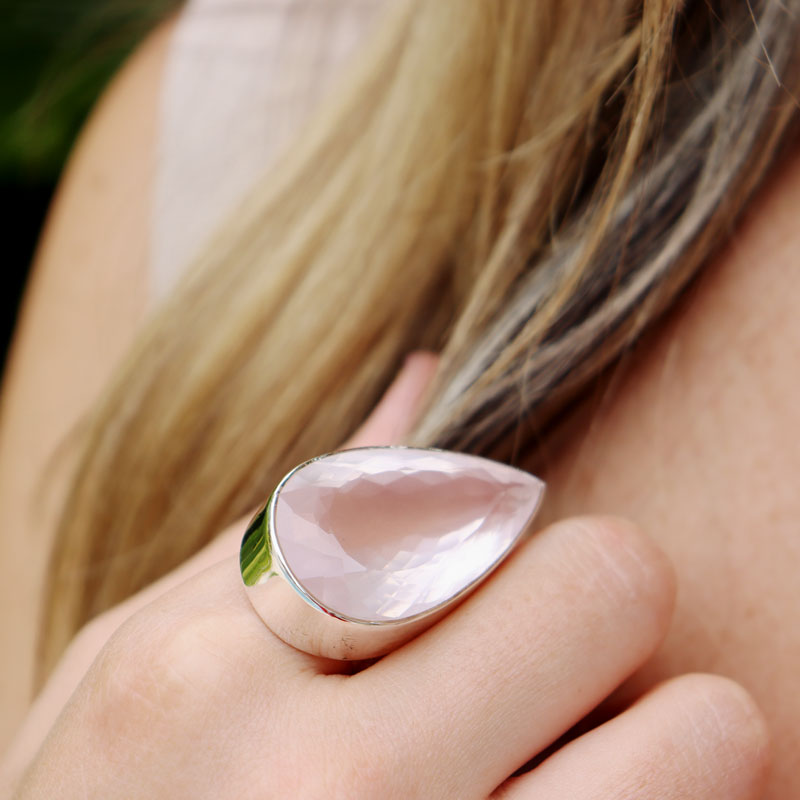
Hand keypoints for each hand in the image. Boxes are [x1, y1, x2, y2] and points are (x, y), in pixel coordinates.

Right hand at [2, 355, 768, 797]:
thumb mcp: (140, 659)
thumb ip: (291, 520)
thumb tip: (419, 383)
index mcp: (215, 677)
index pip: (452, 507)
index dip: (487, 521)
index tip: (470, 563)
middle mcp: (343, 793)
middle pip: (606, 588)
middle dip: (590, 599)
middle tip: (538, 653)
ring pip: (705, 733)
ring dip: (660, 724)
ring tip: (557, 751)